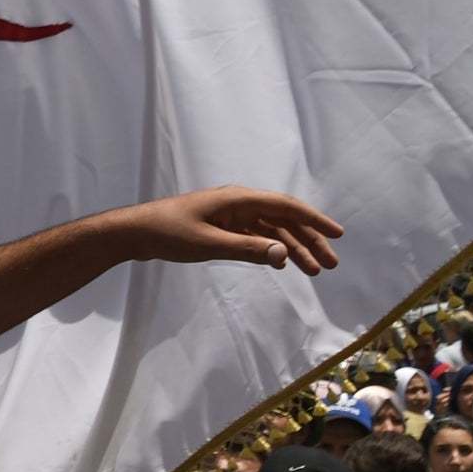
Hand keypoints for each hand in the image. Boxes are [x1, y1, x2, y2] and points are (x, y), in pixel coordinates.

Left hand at [124, 186, 342, 274]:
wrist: (135, 233)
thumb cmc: (168, 233)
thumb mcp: (209, 244)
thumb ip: (248, 249)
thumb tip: (285, 254)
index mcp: (238, 199)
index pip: (286, 206)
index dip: (314, 220)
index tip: (337, 235)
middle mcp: (238, 203)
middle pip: (283, 220)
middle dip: (309, 241)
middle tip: (330, 265)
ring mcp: (230, 215)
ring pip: (272, 231)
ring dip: (293, 249)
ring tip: (314, 272)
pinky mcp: (221, 227)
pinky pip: (256, 237)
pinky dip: (272, 249)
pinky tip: (284, 263)